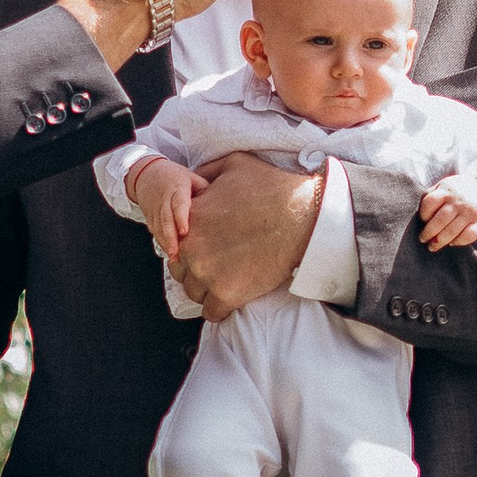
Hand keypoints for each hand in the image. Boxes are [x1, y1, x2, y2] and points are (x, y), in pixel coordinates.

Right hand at [129, 154, 202, 263]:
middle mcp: (164, 200)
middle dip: (170, 237)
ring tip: (175, 259)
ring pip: (159, 229)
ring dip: (166, 243)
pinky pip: (156, 232)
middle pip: (166, 220)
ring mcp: (155, 210)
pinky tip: (170, 254)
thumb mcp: (192, 177)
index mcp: (177, 188)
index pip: (178, 204)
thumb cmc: (175, 177)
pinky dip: (162, 243)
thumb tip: (220, 206)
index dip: (180, 218)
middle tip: (176, 253)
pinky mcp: (151, 218)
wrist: (148, 175)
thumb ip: (205, 190)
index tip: (184, 232)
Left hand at [171, 150, 324, 319]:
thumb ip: (206, 171)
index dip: (191, 243)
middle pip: (180, 270)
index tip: (207, 245)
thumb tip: (196, 178)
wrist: (303, 215)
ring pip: (193, 293)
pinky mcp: (228, 293)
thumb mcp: (233, 164)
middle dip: (195, 268)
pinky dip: (219, 308)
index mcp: (190, 219)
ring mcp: (208, 274)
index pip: (174, 241)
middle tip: (217, 263)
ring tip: (225, 280)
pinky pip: (211, 312)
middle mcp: (193, 249)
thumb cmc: (272, 187)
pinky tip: (231, 298)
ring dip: (206, 289)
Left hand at [418, 171, 476, 252]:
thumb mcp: (443, 187)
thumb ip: (431, 196)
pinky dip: (459, 241)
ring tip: (432, 247)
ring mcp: (470, 212)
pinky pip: (469, 235)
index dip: (423, 214)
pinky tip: (452, 243)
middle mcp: (459, 201)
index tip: (423, 221)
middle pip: (441, 219)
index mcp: (446, 191)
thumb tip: (419, 215)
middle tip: (423, 239)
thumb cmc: (456, 192)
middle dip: (429, 232)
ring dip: (440, 241)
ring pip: (453, 230)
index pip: (430, 202)